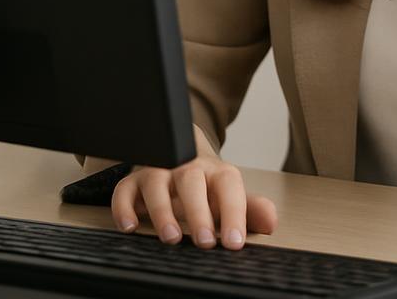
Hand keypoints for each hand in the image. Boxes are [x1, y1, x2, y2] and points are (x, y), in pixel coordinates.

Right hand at [111, 124, 277, 249]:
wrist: (180, 153)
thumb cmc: (206, 184)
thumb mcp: (229, 195)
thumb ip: (250, 208)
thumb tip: (272, 221)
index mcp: (215, 171)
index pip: (228, 185)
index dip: (234, 212)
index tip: (235, 242)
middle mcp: (186, 167)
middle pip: (192, 181)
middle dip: (199, 211)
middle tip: (206, 242)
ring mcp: (158, 171)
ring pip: (157, 183)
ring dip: (162, 210)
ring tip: (171, 238)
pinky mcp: (133, 181)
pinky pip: (124, 190)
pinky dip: (124, 207)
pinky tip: (131, 226)